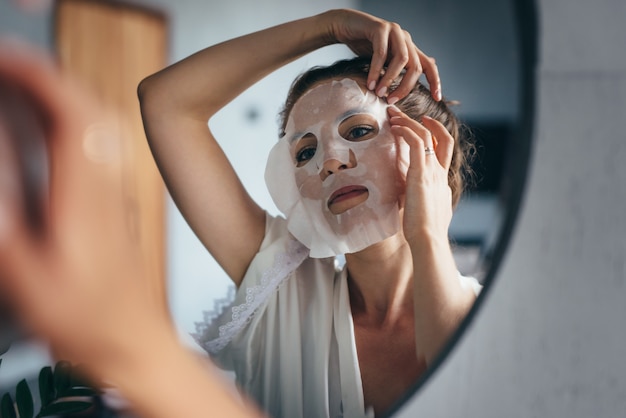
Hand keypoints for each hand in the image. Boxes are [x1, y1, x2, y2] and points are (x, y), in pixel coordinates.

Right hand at [0, 40, 170, 380]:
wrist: (133, 342)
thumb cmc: (85, 320)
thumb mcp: (27, 275)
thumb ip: (7, 216)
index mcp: (87, 197)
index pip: (74, 115)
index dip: (40, 78)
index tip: (5, 61)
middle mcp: (109, 186)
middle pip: (91, 110)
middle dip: (48, 77)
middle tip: (6, 68)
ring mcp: (116, 194)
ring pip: (99, 127)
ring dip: (62, 96)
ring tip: (20, 87)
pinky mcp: (116, 205)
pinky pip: (99, 148)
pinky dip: (72, 122)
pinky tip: (48, 130)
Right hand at [326, 9, 440, 103]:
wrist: (343, 25)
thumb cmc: (361, 45)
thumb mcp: (381, 62)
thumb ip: (393, 72)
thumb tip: (401, 92)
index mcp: (409, 47)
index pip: (428, 65)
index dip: (435, 81)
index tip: (437, 98)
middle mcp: (405, 38)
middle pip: (416, 66)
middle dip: (406, 87)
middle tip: (392, 101)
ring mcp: (394, 31)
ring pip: (402, 59)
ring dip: (390, 79)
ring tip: (379, 93)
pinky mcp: (380, 28)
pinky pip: (381, 53)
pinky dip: (376, 70)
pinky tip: (370, 83)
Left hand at [388, 106, 452, 247]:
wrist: (428, 239)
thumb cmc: (422, 231)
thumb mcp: (422, 209)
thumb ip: (418, 198)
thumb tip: (408, 196)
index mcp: (441, 181)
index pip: (442, 150)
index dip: (432, 135)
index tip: (420, 126)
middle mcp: (440, 173)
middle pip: (439, 137)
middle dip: (422, 122)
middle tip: (403, 113)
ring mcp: (432, 172)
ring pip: (425, 136)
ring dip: (409, 122)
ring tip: (394, 115)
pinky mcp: (421, 174)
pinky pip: (416, 143)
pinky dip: (406, 132)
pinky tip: (395, 128)